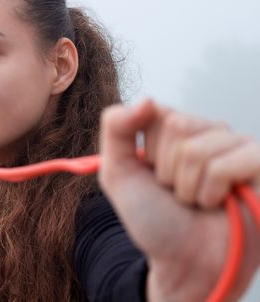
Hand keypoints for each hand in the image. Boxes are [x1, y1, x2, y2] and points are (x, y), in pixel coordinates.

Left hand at [98, 98, 259, 300]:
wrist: (184, 262)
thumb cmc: (155, 219)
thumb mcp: (118, 174)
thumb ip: (116, 129)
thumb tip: (147, 99)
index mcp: (175, 128)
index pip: (155, 111)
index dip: (148, 151)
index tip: (153, 174)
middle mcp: (207, 130)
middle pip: (177, 126)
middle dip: (167, 171)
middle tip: (177, 192)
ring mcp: (236, 145)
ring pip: (197, 150)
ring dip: (188, 188)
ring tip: (197, 200)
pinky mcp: (259, 162)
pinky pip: (223, 167)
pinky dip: (210, 195)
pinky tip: (218, 203)